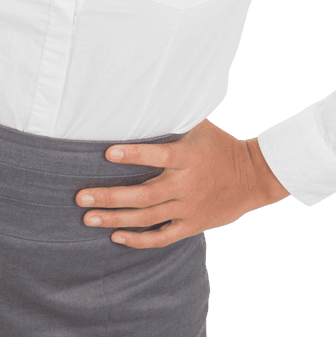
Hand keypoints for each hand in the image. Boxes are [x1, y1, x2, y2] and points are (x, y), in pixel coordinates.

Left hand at [75, 119, 289, 248]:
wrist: (255, 178)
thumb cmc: (220, 145)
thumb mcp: (199, 125)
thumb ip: (171, 118)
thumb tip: (140, 98)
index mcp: (187, 156)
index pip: (157, 155)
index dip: (132, 155)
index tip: (107, 153)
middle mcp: (186, 185)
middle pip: (142, 195)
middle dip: (108, 197)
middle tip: (80, 197)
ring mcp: (188, 208)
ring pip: (146, 218)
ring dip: (114, 218)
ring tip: (87, 218)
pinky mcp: (192, 225)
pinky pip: (161, 237)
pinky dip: (138, 239)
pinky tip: (116, 235)